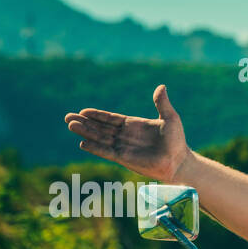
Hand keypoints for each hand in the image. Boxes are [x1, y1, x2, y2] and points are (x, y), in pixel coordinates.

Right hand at [64, 85, 191, 181]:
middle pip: (100, 128)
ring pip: (100, 138)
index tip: (83, 111)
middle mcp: (125, 136)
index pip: (111, 118)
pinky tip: (83, 144)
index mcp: (133, 125)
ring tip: (70, 126)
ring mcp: (124, 147)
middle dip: (85, 122)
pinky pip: (106, 151)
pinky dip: (95, 148)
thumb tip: (161, 86)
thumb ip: (162, 103)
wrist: (179, 162)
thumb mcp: (170, 118)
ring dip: (85, 132)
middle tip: (68, 117)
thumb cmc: (176, 141)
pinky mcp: (124, 158)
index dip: (97, 115)